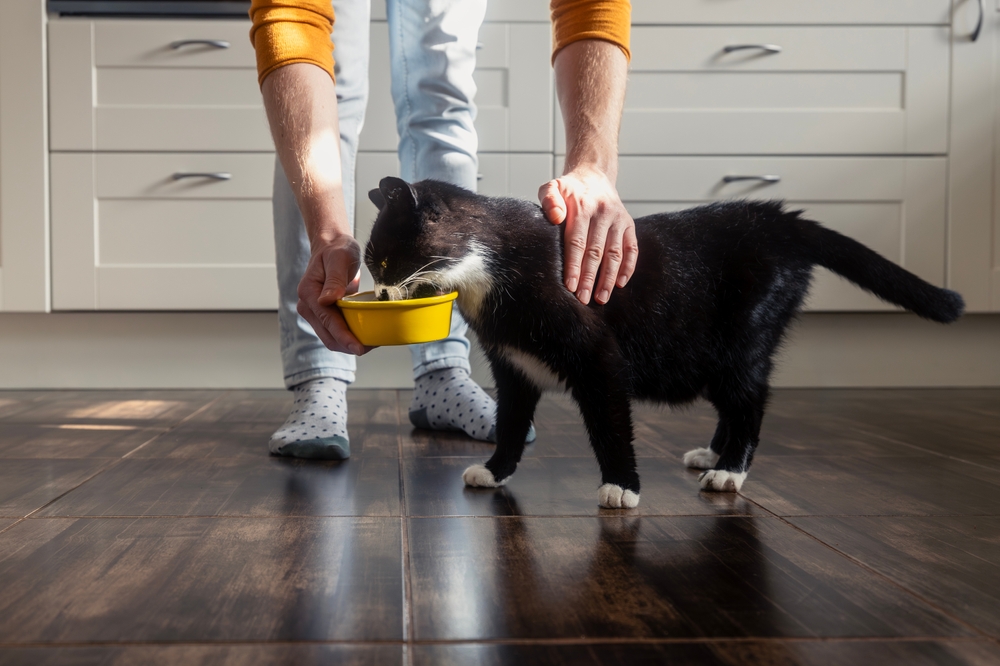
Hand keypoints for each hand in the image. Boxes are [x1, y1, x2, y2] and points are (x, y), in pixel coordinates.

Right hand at [296, 233, 368, 354]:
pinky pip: (336, 332)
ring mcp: (315, 313)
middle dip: (349, 345)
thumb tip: (327, 300)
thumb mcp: (339, 258)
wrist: (333, 247)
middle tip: (373, 347)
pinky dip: (349, 337)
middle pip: (328, 336)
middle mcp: (308, 306)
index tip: (359, 348)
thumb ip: (334, 279)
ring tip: (372, 343)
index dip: (344, 336)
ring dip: (349, 344)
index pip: (328, 321)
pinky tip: (366, 335)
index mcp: (309, 293)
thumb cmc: (337, 249)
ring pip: (331, 338)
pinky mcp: (324, 315)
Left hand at [539, 167, 637, 304]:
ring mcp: (619, 219)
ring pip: (615, 253)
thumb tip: (556, 218)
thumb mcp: (552, 186)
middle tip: (582, 299)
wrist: (594, 175)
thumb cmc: (568, 189)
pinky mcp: (629, 224)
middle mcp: (604, 213)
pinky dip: (628, 267)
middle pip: (596, 251)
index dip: (574, 265)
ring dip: (608, 278)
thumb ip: (549, 200)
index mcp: (583, 207)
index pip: (577, 241)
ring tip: (601, 298)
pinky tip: (620, 284)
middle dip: (589, 277)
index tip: (570, 286)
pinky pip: (632, 248)